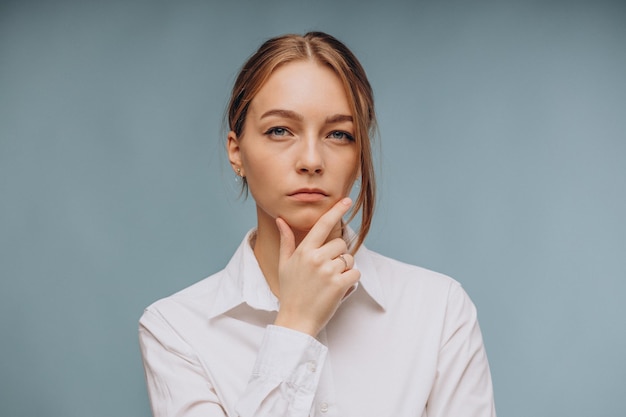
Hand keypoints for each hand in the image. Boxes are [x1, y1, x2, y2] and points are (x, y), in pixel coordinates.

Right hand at [274, 198, 359, 336]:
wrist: (296, 320)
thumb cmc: (290, 292)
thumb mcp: (284, 264)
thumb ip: (287, 241)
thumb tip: (281, 220)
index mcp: (304, 251)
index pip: (323, 225)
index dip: (336, 210)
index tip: (346, 200)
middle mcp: (317, 258)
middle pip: (341, 243)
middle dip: (338, 254)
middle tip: (326, 270)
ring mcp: (329, 271)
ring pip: (348, 259)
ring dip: (344, 268)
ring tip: (329, 281)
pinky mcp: (340, 284)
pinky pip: (355, 273)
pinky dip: (350, 280)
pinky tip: (337, 288)